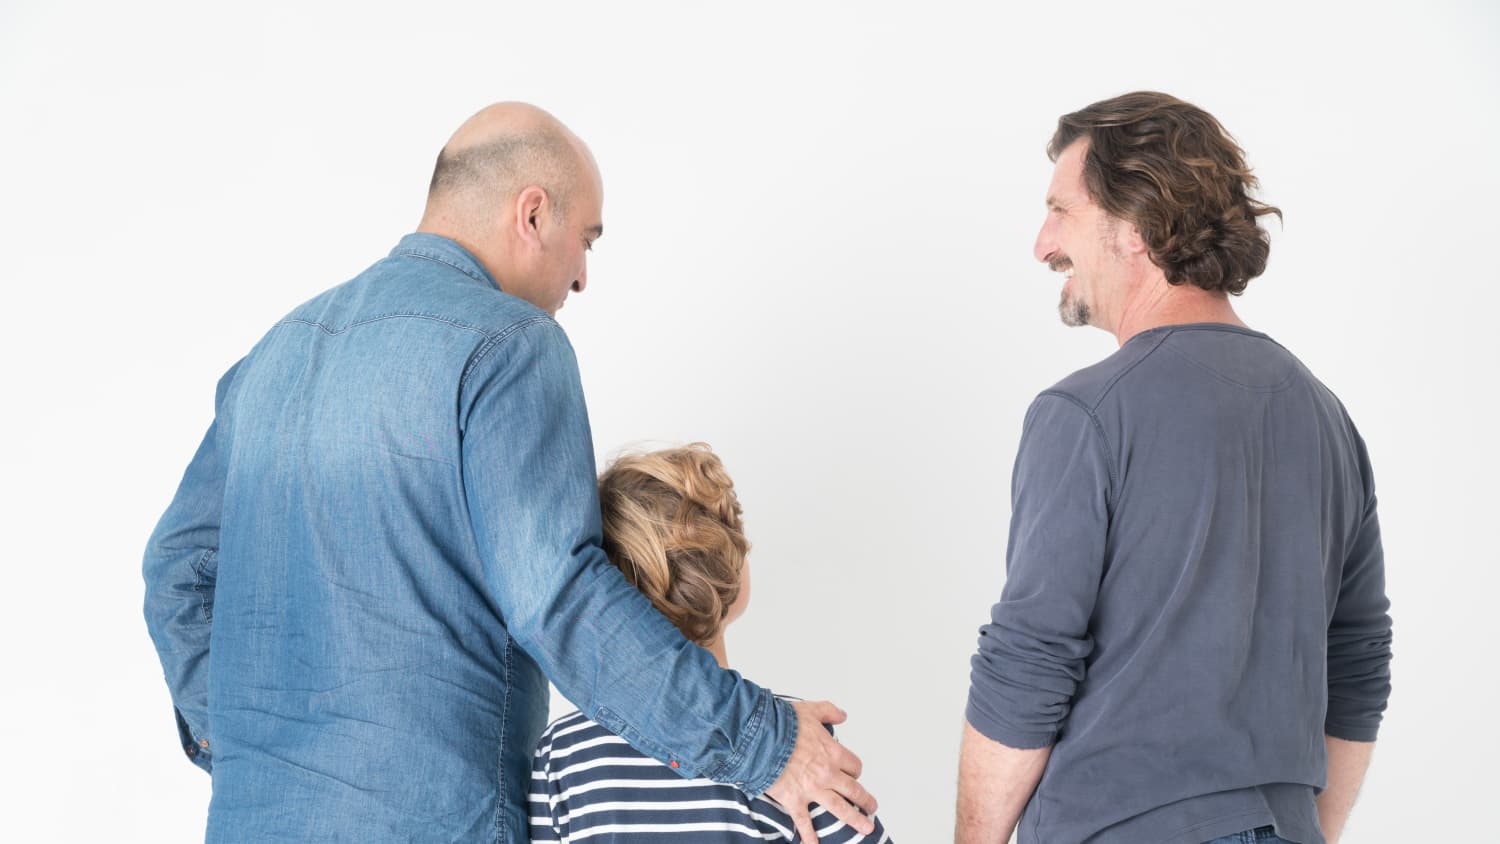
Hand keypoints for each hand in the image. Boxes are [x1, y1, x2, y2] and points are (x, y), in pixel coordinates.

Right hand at [765, 700, 877, 841]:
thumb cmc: (782, 723)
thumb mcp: (810, 710)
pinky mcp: (794, 800)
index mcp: (833, 753)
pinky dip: (810, 837)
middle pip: (854, 790)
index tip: (854, 774)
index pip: (854, 766)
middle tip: (872, 808)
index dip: (855, 770)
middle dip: (866, 800)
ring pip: (840, 808)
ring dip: (855, 820)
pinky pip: (805, 823)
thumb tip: (843, 715)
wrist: (760, 736)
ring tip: (866, 828)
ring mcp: (812, 789)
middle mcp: (827, 773)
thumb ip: (829, 711)